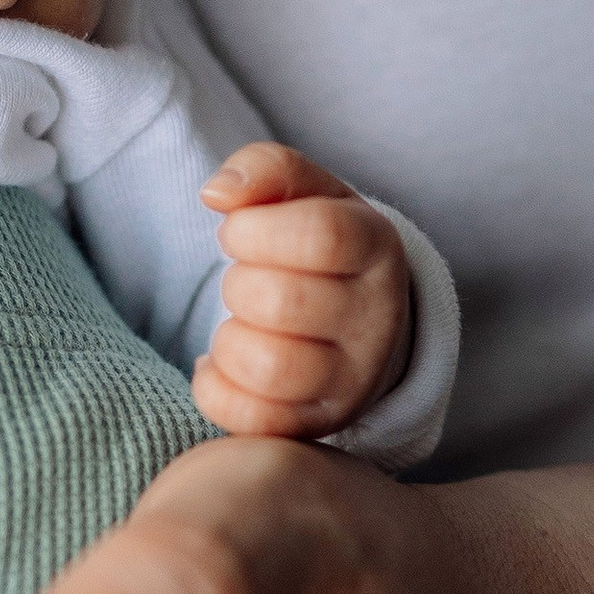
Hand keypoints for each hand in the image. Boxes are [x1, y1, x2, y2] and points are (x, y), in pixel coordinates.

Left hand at [192, 143, 409, 438]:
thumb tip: (219, 192)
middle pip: (282, 301)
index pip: (320, 235)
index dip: (256, 230)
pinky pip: (251, 419)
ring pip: (269, 368)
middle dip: (238, 282)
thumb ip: (267, 169)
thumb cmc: (320, 246)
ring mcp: (354, 380)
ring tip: (242, 324)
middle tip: (246, 279)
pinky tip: (226, 362)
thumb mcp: (306, 192)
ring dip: (228, 340)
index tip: (238, 231)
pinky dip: (215, 387)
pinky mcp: (319, 424)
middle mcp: (378, 319)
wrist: (360, 319)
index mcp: (378, 248)